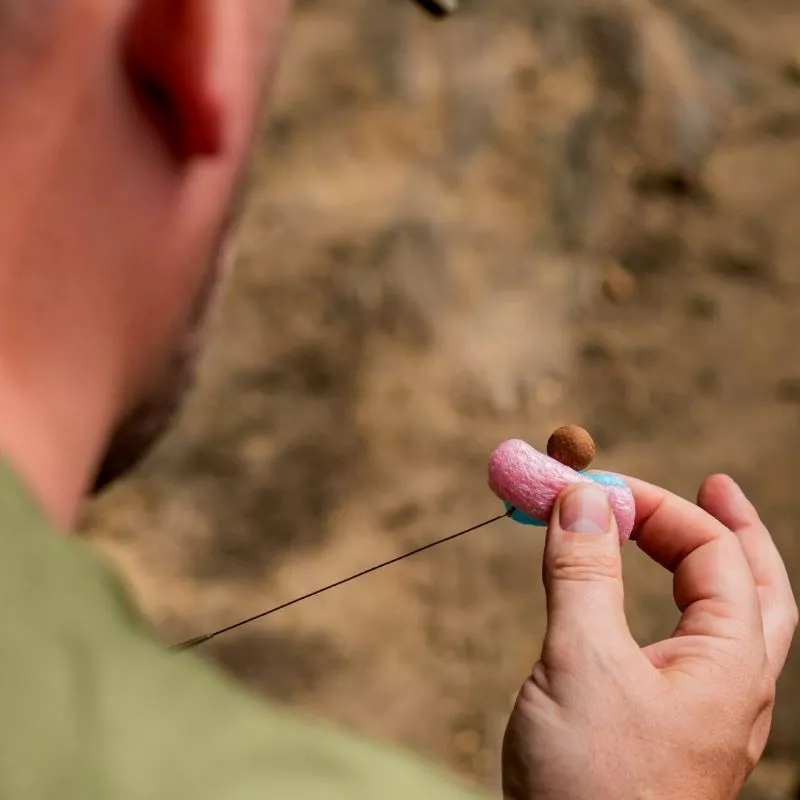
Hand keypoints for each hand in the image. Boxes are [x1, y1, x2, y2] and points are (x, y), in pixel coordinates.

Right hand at [502, 474, 797, 799]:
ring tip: (680, 533)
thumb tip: (582, 497)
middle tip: (713, 484)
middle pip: (758, 588)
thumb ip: (584, 574)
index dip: (658, 506)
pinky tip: (647, 606)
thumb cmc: (592, 783)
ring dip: (707, 566)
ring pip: (729, 621)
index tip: (597, 486)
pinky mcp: (668, 731)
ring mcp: (704, 713)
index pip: (715, 554)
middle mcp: (732, 687)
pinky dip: (672, 606)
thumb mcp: (582, 662)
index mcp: (731, 666)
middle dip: (733, 530)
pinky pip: (688, 649)